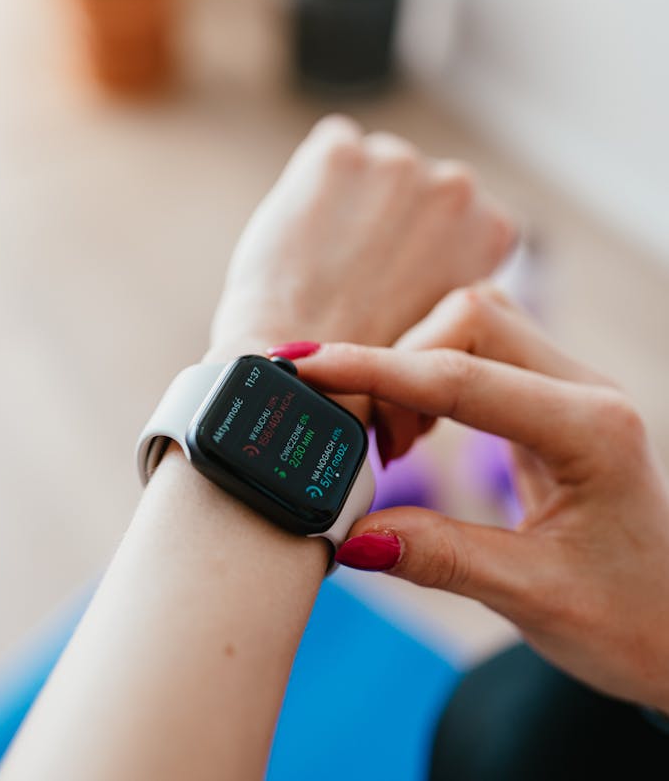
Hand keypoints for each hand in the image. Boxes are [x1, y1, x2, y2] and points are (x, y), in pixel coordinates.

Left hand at [208, 115, 514, 363]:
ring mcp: (399, 162)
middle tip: (355, 271)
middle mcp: (457, 184)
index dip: (420, 245)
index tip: (397, 276)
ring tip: (324, 258)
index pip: (459, 213)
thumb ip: (452, 275)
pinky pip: (331, 148)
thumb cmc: (374, 369)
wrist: (309, 374)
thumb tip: (433, 261)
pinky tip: (305, 231)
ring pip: (370, 164)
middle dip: (387, 214)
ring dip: (352, 196)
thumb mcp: (448, 322)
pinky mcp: (340, 153)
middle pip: (412, 184)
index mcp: (494, 226)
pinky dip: (315, 179)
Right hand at [293, 287, 668, 711]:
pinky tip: (419, 429)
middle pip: (470, 320)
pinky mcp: (553, 398)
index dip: (375, 370)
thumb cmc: (633, 620)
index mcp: (592, 431)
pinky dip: (433, 378)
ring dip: (416, 366)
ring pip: (475, 324)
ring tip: (394, 440)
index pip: (462, 378)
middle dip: (399, 364)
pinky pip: (482, 354)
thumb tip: (351, 533)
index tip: (307, 368)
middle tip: (370, 441)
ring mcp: (572, 388)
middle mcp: (586, 391)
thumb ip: (440, 557)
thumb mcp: (535, 599)